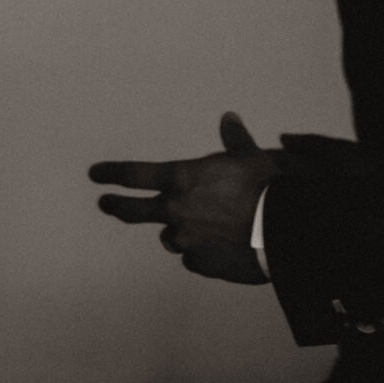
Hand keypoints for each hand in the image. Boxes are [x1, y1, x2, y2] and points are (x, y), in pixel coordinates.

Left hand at [88, 113, 281, 284]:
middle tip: (105, 204)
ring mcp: (186, 240)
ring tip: (197, 230)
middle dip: (117, 206)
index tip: (95, 175)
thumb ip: (234, 141)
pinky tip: (218, 249)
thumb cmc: (270, 189)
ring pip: (170, 238)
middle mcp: (175, 211)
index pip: (134, 174)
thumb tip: (228, 118)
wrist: (288, 233)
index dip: (111, 173)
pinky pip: (193, 259)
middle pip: (133, 211)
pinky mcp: (202, 264)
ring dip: (177, 233)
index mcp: (182, 179)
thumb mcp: (252, 157)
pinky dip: (201, 254)